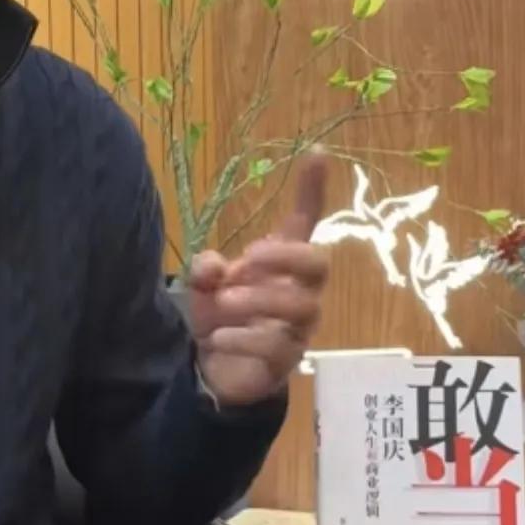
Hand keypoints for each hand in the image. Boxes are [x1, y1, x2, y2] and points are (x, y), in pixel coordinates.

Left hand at [187, 156, 329, 410]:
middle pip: (319, 265)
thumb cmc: (220, 316)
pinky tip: (218, 338)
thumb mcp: (205, 286)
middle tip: (248, 260)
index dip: (311, 190)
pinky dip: (244, 339)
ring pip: (300, 308)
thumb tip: (215, 265)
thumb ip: (207, 268)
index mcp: (282, 265)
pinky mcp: (285, 362)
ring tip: (223, 305)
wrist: (215, 370)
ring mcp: (297, 329)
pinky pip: (276, 348)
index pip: (305, 223)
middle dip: (286, 257)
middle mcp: (299, 292)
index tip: (315, 153)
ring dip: (259, 301)